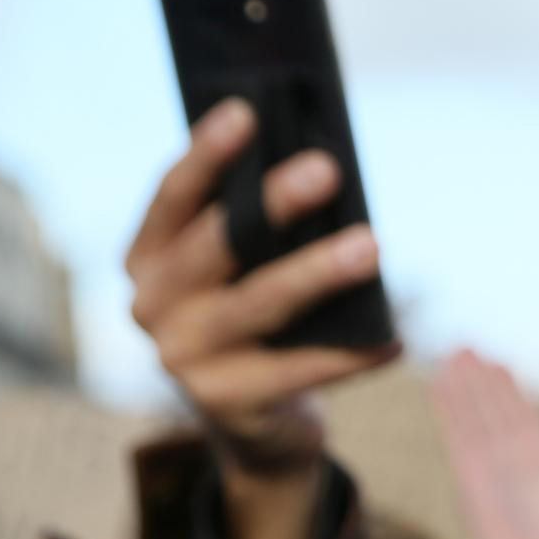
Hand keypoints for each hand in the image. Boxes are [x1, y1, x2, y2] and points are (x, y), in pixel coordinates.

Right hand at [124, 97, 401, 474]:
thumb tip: (320, 173)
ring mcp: (183, 357)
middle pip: (220, 243)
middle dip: (274, 203)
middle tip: (327, 169)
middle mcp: (150, 305)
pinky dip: (351, 353)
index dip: (207, 154)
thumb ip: (256, 232)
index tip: (247, 111)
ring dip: (320, 271)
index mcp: (146, 259)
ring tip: (372, 246)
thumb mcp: (241, 275)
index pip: (173, 196)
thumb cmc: (258, 326)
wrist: (255, 427)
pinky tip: (391, 340)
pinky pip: (301, 368)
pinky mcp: (226, 401)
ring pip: (261, 302)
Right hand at [433, 348, 538, 538]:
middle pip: (496, 412)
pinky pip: (460, 439)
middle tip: (466, 347)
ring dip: (464, 388)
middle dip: (482, 382)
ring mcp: (493, 468)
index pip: (525, 419)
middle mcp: (516, 462)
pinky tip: (441, 386)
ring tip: (452, 356)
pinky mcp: (473, 479)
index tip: (500, 365)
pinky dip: (451, 412)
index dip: (512, 393)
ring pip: (476, 418)